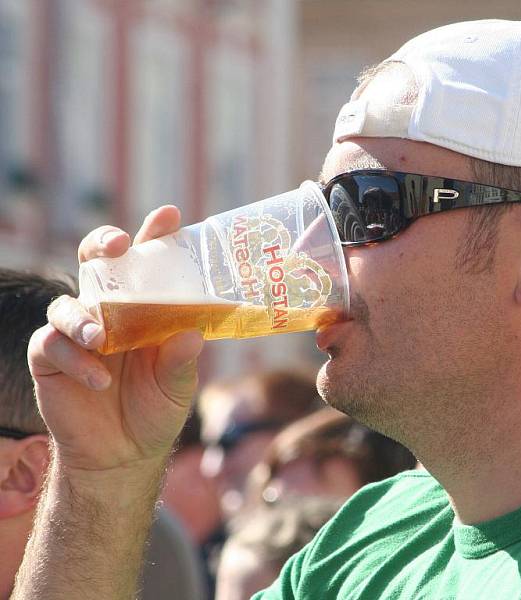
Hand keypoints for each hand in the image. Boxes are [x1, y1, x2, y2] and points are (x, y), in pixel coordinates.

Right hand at [28, 207, 204, 473]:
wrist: (124, 455)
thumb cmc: (156, 409)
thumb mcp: (178, 384)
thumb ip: (182, 360)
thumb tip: (193, 334)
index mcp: (145, 308)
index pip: (149, 263)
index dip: (155, 235)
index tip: (169, 215)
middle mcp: (109, 311)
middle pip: (96, 262)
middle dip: (103, 245)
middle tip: (119, 247)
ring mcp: (78, 333)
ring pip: (67, 303)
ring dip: (83, 316)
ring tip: (102, 339)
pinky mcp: (51, 361)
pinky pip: (52, 346)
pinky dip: (74, 359)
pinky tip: (98, 379)